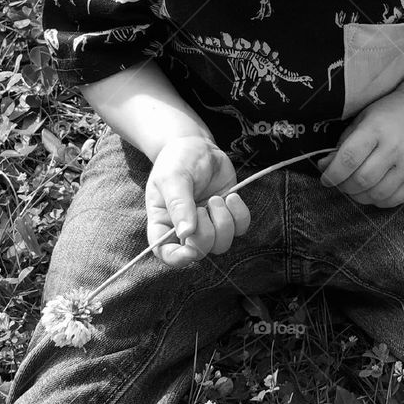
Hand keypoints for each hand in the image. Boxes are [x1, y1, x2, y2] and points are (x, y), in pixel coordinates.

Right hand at [146, 137, 250, 265]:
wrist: (197, 145)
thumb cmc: (177, 160)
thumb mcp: (173, 178)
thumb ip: (179, 204)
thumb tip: (187, 233)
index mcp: (163, 222)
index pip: (165, 252)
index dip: (177, 258)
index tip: (190, 250)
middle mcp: (184, 229)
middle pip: (199, 250)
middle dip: (207, 231)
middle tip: (205, 206)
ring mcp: (208, 224)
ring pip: (222, 244)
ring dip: (224, 222)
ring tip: (217, 198)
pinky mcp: (227, 215)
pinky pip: (240, 229)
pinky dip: (240, 215)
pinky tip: (232, 196)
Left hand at [316, 90, 403, 206]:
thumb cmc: (384, 117)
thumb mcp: (360, 122)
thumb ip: (342, 145)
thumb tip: (325, 167)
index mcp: (376, 128)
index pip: (349, 158)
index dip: (333, 174)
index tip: (326, 179)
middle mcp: (395, 146)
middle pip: (362, 180)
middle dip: (345, 186)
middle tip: (340, 183)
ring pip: (377, 194)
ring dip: (359, 196)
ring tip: (355, 188)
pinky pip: (394, 200)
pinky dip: (377, 201)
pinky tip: (372, 191)